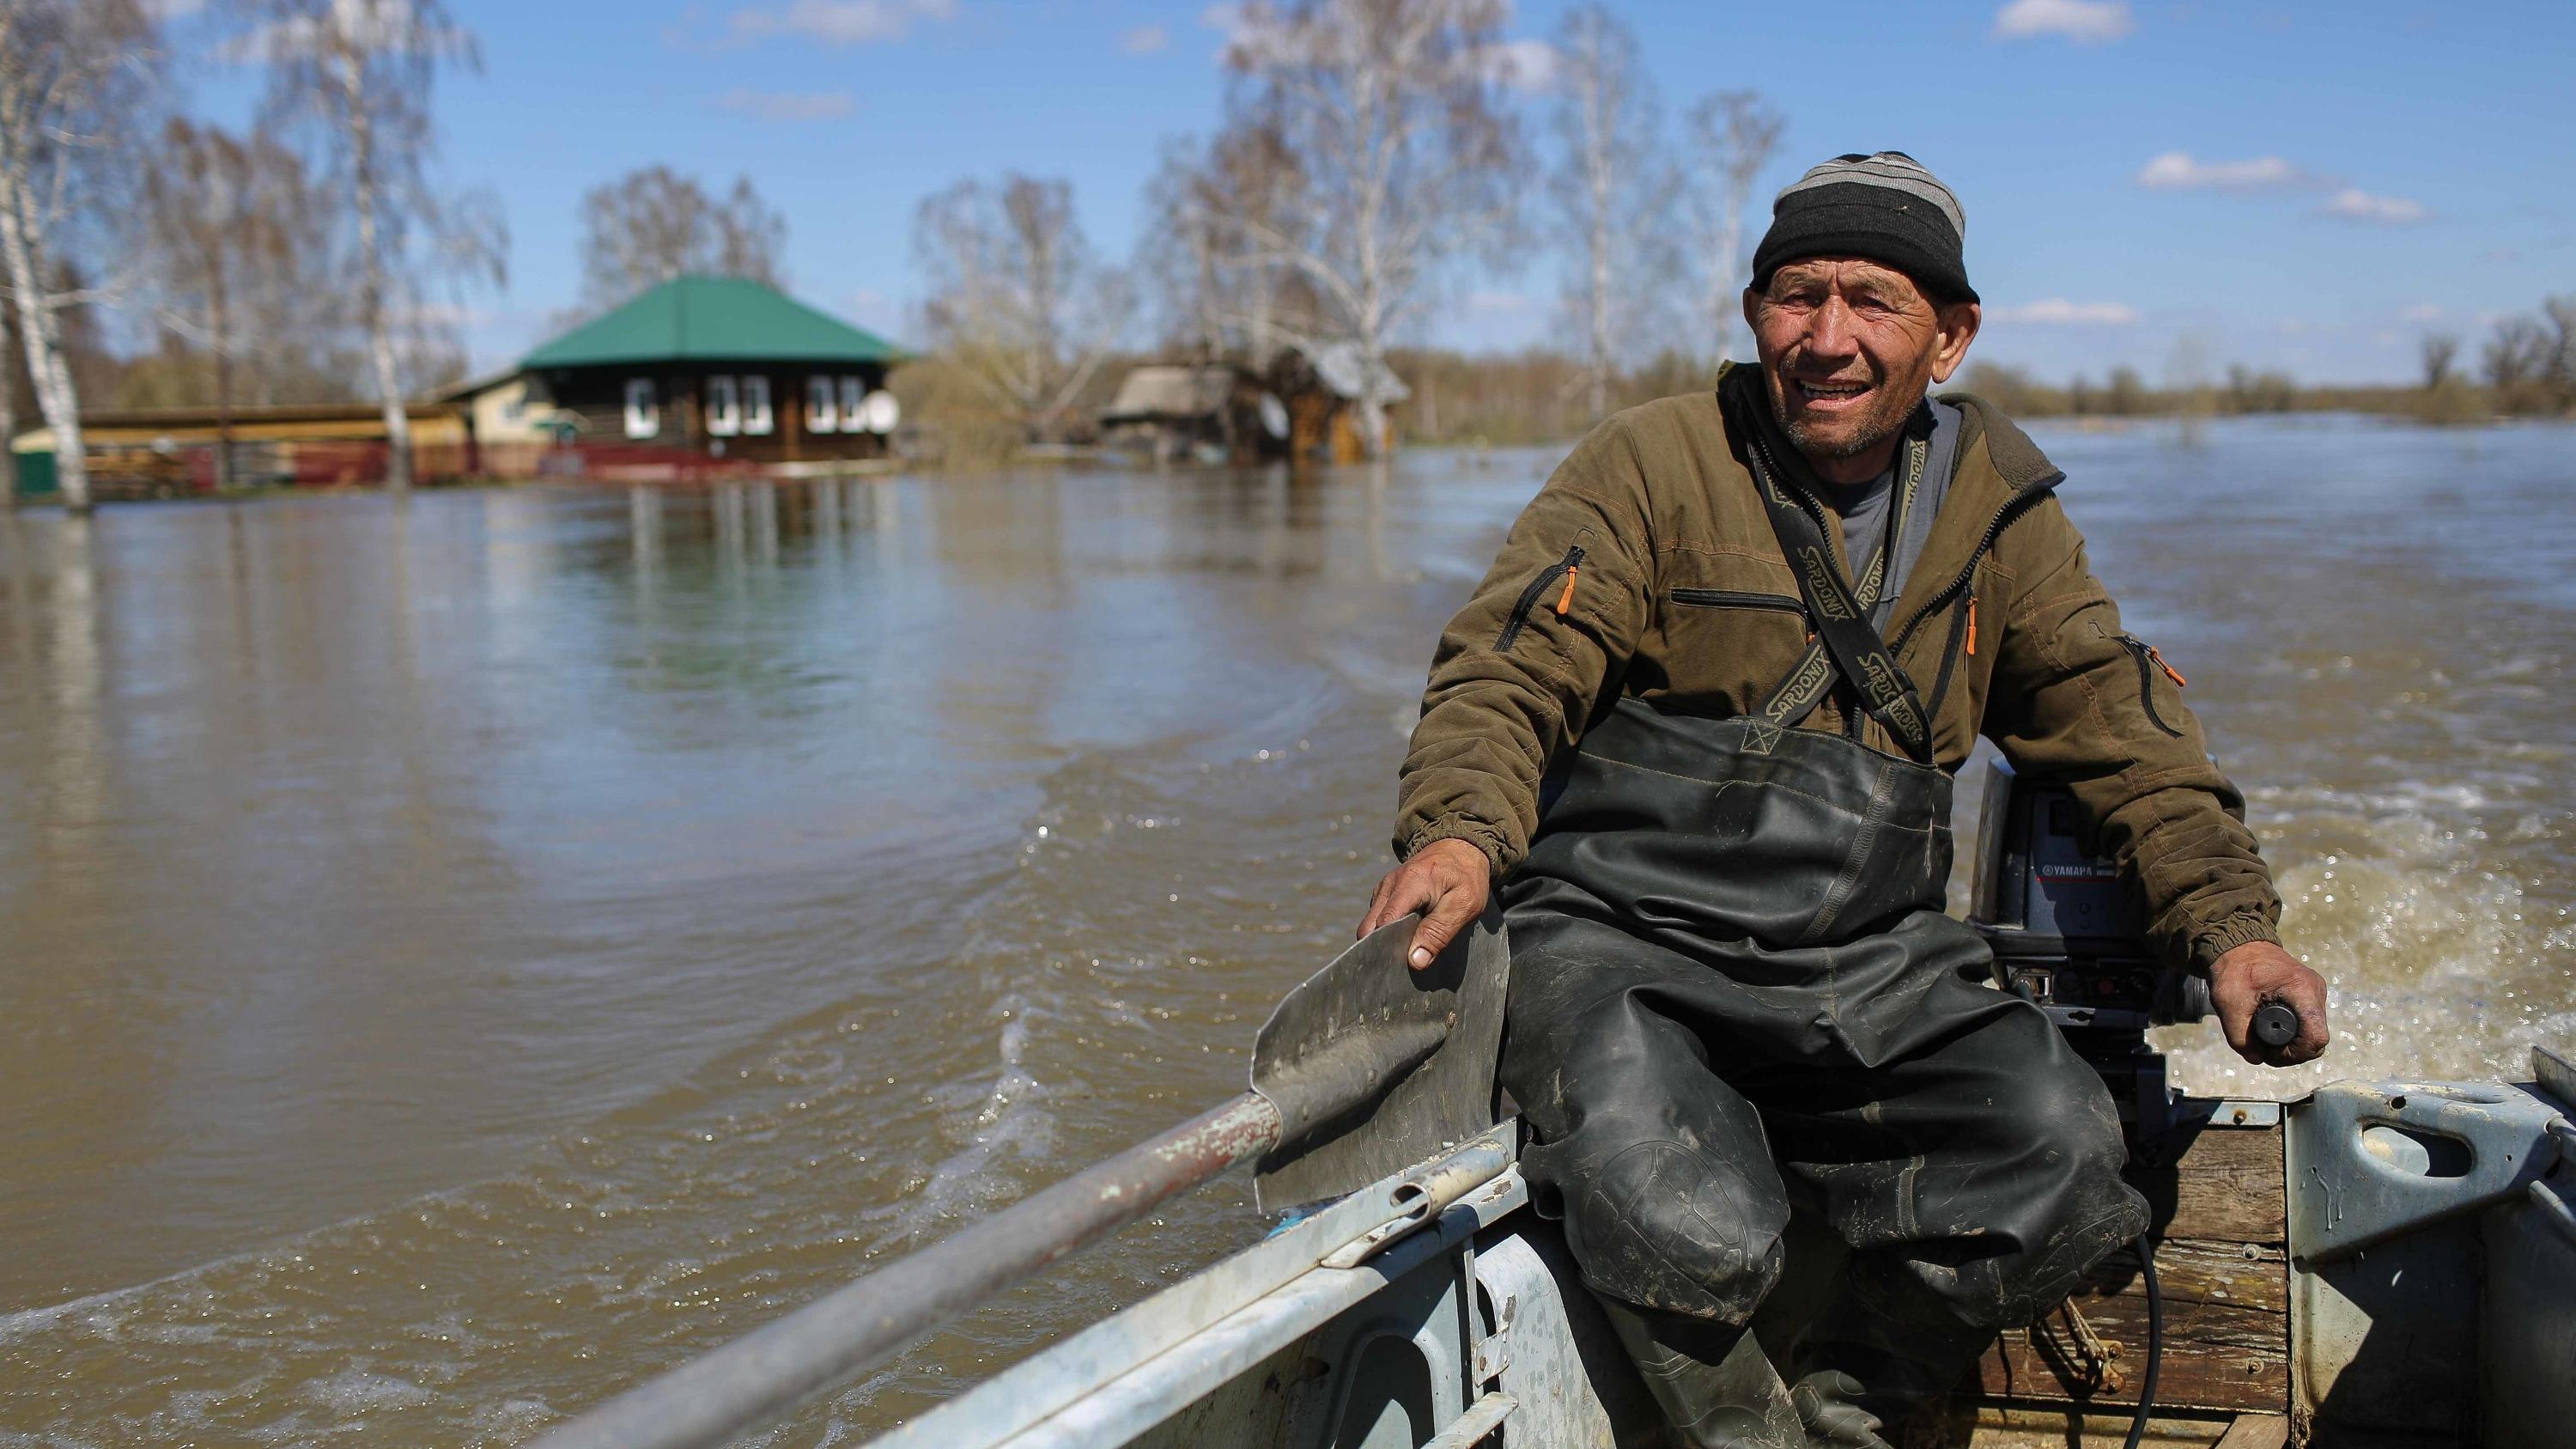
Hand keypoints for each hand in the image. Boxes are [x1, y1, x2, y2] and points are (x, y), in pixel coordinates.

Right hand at [1358, 838, 1492, 970]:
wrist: (1460, 849)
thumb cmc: (1466, 877)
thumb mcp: (1464, 905)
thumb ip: (1439, 932)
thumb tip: (1415, 960)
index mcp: (1410, 883)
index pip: (1385, 921)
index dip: (1387, 946)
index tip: (1399, 963)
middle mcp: (1391, 883)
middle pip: (1371, 926)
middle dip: (1382, 946)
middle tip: (1405, 961)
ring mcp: (1385, 887)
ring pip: (1371, 923)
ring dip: (1385, 939)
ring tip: (1408, 947)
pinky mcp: (1385, 892)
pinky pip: (1378, 917)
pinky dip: (1387, 930)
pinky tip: (1407, 934)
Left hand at [2209, 940, 2329, 1066]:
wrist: (2237, 945)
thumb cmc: (2234, 969)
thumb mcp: (2229, 1003)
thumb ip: (2240, 1036)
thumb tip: (2256, 1058)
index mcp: (2302, 989)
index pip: (2316, 1037)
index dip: (2296, 1054)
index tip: (2271, 1053)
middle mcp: (2315, 990)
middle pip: (2316, 1039)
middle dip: (2292, 1052)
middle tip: (2264, 1051)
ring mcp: (2315, 992)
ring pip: (2312, 1032)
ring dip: (2291, 1043)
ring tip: (2263, 1040)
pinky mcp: (2308, 995)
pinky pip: (2307, 1023)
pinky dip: (2291, 1032)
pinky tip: (2270, 1030)